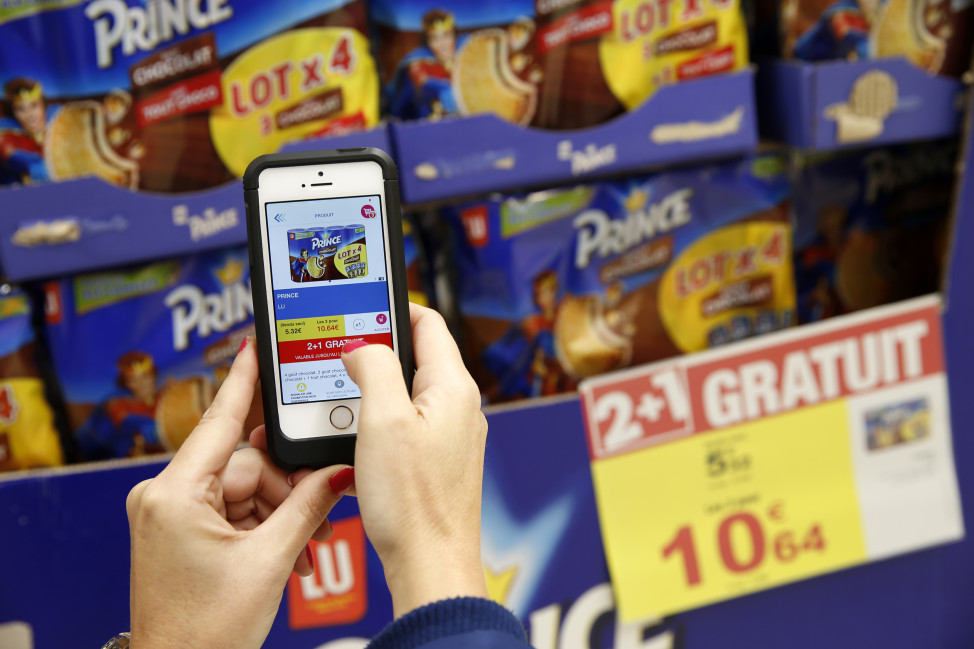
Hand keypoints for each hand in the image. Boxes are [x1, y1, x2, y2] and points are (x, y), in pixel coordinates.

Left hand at [126, 338, 348, 648]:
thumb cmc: (205, 630)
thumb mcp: (269, 561)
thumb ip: (308, 506)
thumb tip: (339, 473)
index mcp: (175, 495)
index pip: (220, 420)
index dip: (244, 379)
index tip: (257, 344)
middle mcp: (166, 496)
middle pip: (247, 463)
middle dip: (288, 488)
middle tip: (322, 507)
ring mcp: (172, 513)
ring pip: (247, 488)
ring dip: (281, 514)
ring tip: (302, 549)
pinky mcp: (182, 529)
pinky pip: (235, 509)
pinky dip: (264, 526)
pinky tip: (286, 552)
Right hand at [341, 303, 488, 616]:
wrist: (430, 565)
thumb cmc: (412, 501)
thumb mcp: (382, 421)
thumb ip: (374, 369)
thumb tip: (362, 347)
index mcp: (453, 387)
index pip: (428, 322)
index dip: (393, 306)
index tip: (360, 305)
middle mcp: (460, 407)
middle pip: (417, 356)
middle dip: (377, 349)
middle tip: (340, 349)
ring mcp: (452, 436)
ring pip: (408, 392)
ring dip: (374, 388)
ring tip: (340, 392)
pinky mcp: (439, 462)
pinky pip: (407, 424)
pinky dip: (379, 420)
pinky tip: (353, 435)